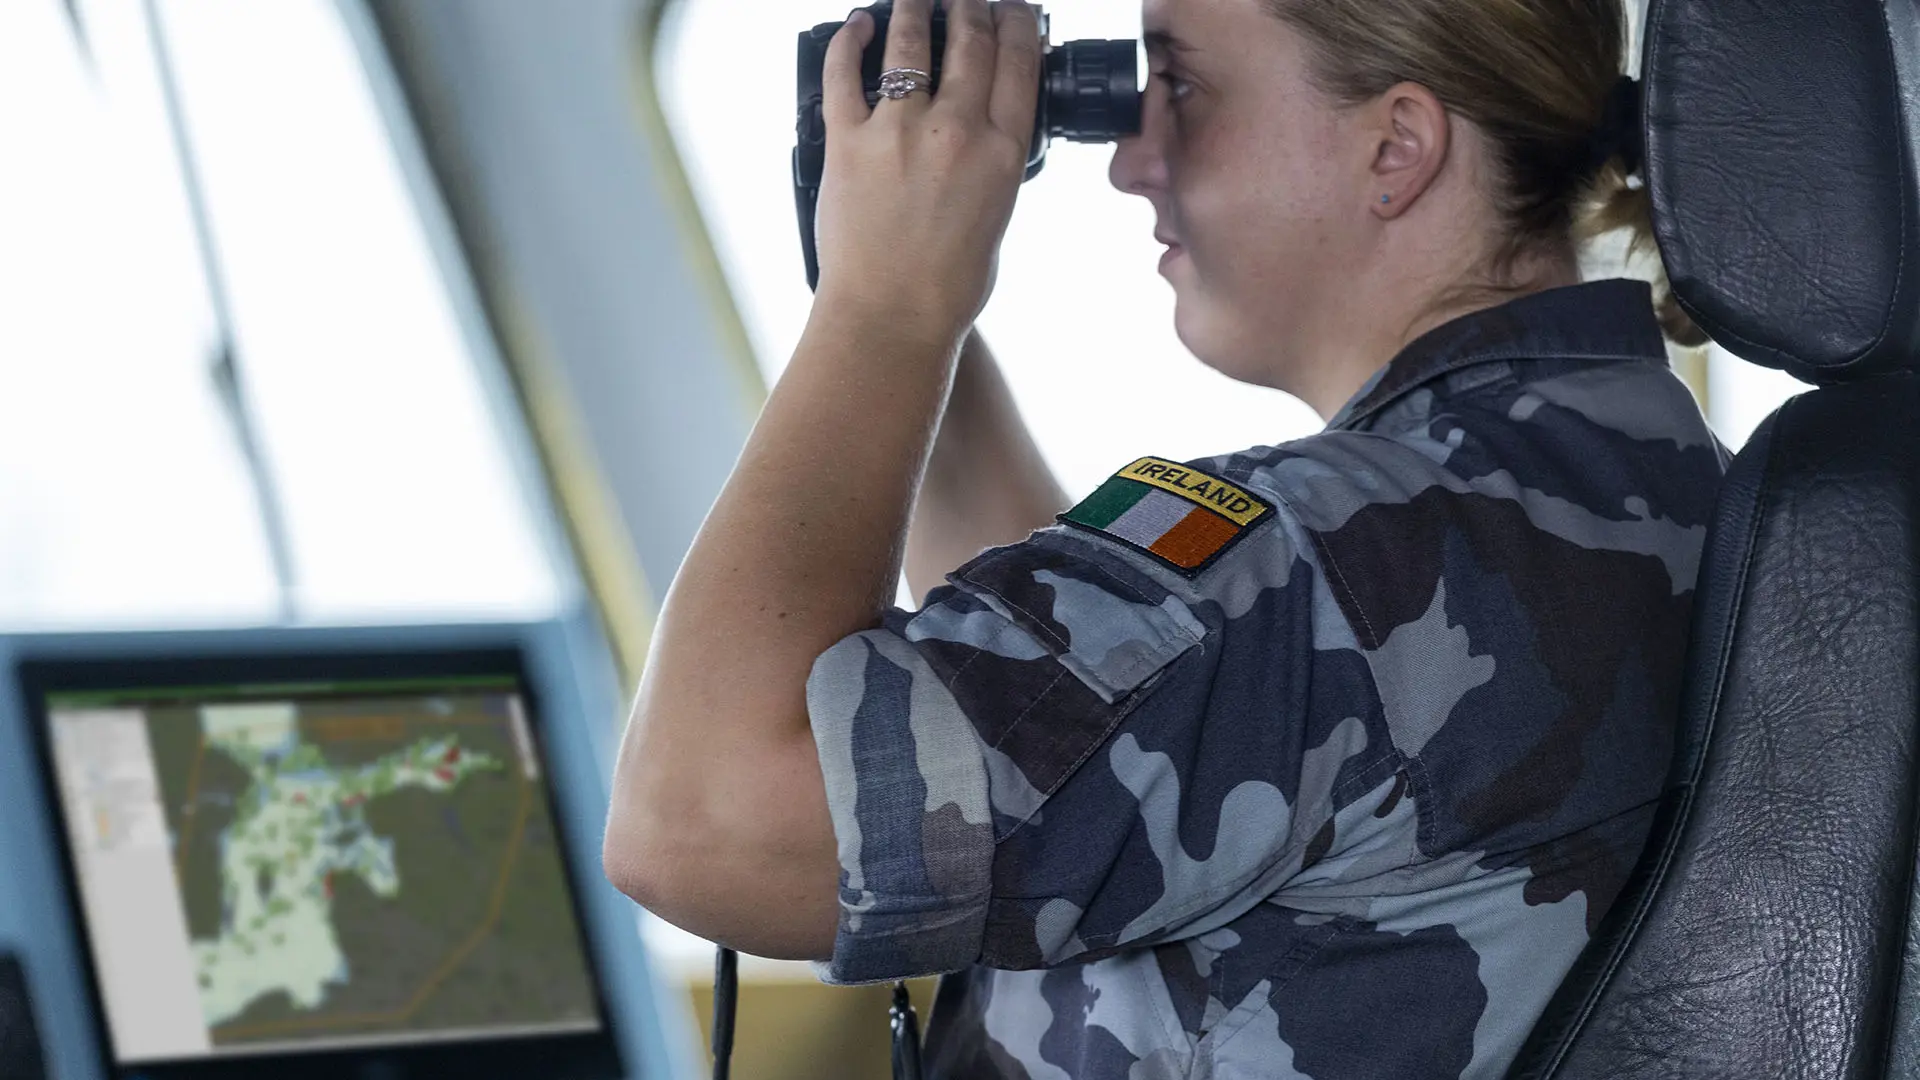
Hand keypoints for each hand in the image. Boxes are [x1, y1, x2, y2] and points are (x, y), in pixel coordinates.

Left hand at [813, 0, 1043, 341]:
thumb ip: (993, 166)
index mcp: (1003, 154)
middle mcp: (955, 132)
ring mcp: (898, 131)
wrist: (890, 318)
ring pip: (909, 43)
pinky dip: (848, 41)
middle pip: (970, 41)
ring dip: (914, 8)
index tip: (1012, 8)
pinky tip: (856, 26)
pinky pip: (842, 74)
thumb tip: (984, 136)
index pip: (1019, 62)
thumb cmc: (944, 287)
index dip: (1016, 22)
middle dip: (970, 7)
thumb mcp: (997, 217)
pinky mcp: (847, 141)